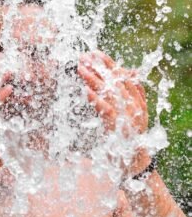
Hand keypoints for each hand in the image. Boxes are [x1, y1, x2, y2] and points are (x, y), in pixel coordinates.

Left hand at [77, 51, 149, 175]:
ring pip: (110, 93)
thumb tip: (129, 72)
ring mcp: (128, 116)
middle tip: (83, 57)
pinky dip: (96, 100)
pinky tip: (86, 91)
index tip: (95, 53)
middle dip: (99, 68)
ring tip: (81, 69)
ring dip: (95, 79)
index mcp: (137, 100)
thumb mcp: (128, 114)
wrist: (133, 163)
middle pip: (116, 81)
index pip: (122, 76)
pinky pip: (107, 111)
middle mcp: (134, 105)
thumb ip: (127, 95)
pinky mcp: (119, 128)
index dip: (109, 64)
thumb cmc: (126, 137)